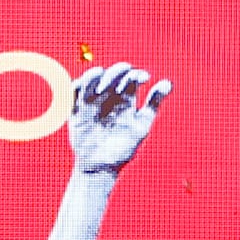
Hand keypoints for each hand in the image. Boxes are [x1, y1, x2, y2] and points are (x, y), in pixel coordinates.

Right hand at [64, 61, 168, 176]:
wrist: (101, 167)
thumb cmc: (123, 148)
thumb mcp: (141, 125)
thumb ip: (153, 103)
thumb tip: (168, 82)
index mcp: (126, 99)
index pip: (131, 78)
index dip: (136, 74)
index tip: (142, 79)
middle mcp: (109, 97)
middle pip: (112, 74)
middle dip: (116, 71)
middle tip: (119, 78)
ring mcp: (92, 102)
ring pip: (91, 78)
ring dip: (94, 75)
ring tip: (98, 78)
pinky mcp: (75, 109)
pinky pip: (71, 92)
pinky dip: (74, 85)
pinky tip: (81, 86)